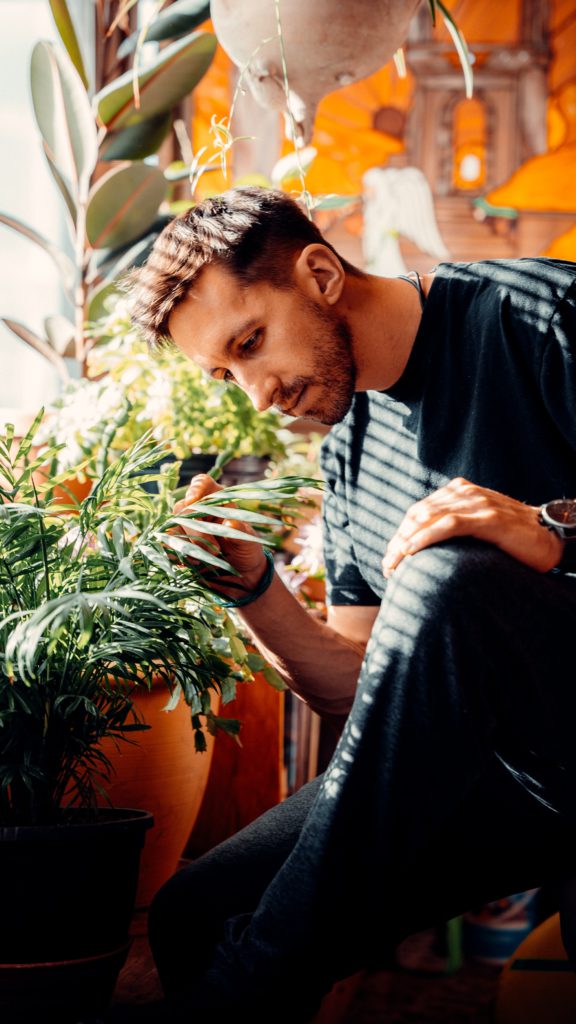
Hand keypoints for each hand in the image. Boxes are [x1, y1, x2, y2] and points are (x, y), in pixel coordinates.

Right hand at [171, 473, 268, 597]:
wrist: (239, 573)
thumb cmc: (246, 549)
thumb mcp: (249, 541)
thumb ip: (241, 532)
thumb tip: (231, 523)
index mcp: (217, 499)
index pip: (202, 483)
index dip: (196, 488)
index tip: (193, 499)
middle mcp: (198, 510)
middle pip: (184, 508)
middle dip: (196, 529)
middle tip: (216, 549)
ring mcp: (184, 527)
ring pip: (173, 528)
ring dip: (190, 544)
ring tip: (210, 559)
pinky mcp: (176, 545)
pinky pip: (167, 545)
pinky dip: (180, 554)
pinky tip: (196, 562)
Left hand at [381, 477, 563, 577]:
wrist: (552, 535)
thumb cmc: (514, 537)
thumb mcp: (479, 525)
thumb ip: (456, 525)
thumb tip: (426, 546)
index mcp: (459, 491)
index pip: (419, 511)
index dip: (400, 534)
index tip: (389, 558)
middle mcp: (465, 492)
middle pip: (418, 514)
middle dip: (398, 541)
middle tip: (386, 566)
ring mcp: (478, 504)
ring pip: (429, 519)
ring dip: (405, 542)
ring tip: (393, 564)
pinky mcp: (489, 519)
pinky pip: (449, 525)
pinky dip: (426, 538)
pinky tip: (412, 552)